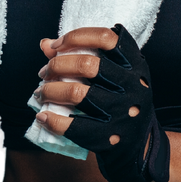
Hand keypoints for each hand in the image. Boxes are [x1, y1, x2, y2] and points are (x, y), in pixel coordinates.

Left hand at [34, 24, 169, 181]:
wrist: (140, 144)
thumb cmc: (121, 101)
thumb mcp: (114, 75)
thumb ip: (81, 54)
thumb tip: (45, 44)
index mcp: (135, 65)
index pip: (106, 38)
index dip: (76, 37)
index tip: (56, 46)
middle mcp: (132, 86)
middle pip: (87, 65)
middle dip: (56, 65)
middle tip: (44, 72)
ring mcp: (122, 112)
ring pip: (76, 93)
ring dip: (49, 90)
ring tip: (40, 92)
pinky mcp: (110, 137)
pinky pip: (73, 126)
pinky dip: (52, 120)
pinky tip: (42, 116)